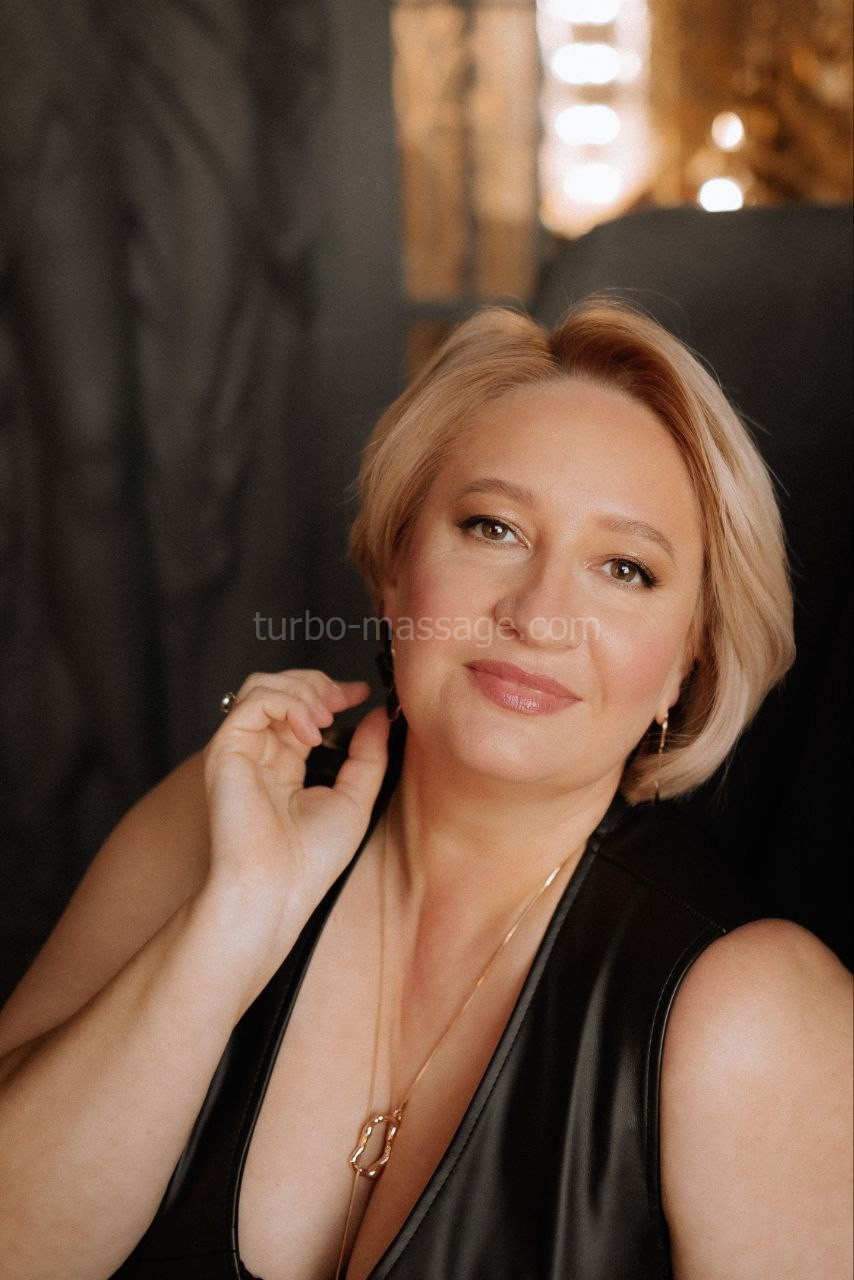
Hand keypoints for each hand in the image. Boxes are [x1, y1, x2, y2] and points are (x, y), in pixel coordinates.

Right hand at [201, 670, 389, 937]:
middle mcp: (261, 754)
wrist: (275, 890)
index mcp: (286, 765)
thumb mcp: (355, 799)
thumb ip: (368, 754)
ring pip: (262, 686)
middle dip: (317, 684)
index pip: (302, 711)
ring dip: (302, 690)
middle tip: (345, 699)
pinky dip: (287, 703)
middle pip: (280, 688)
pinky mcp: (227, 750)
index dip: (330, 692)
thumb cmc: (309, 860)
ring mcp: (242, 750)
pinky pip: (253, 702)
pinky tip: (310, 731)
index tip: (361, 693)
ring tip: (325, 717)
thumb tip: (378, 715)